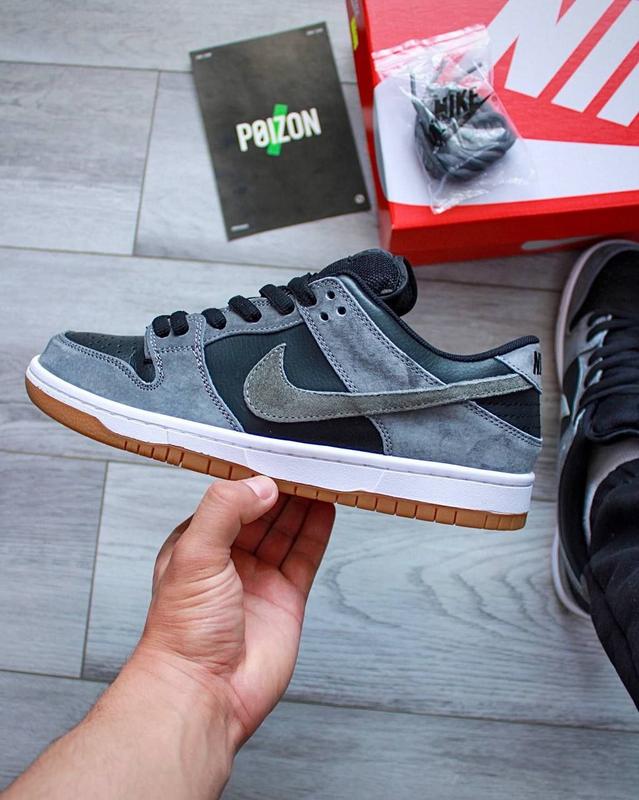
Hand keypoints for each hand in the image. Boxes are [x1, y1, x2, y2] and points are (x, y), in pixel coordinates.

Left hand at [131, 476, 334, 749]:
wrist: (204, 692)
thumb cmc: (183, 633)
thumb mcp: (194, 554)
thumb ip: (225, 510)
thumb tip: (260, 485)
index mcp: (198, 545)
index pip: (230, 499)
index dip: (252, 478)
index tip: (274, 456)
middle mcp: (229, 560)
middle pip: (262, 512)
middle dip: (282, 487)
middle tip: (305, 461)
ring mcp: (259, 579)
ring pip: (286, 530)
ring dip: (303, 504)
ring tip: (321, 476)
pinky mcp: (285, 599)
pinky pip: (305, 556)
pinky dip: (317, 531)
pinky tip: (327, 508)